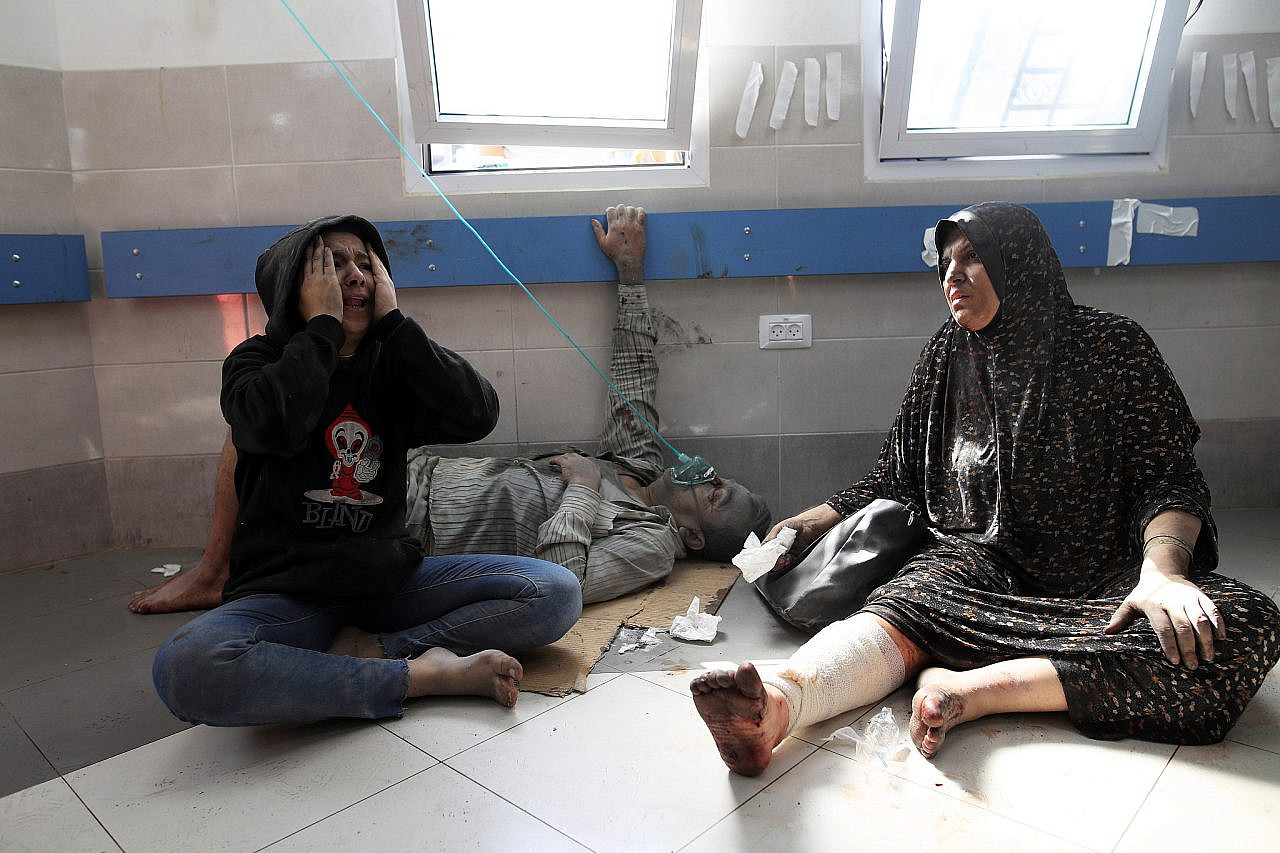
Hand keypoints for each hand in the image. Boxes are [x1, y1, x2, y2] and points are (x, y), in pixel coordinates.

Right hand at [298, 236, 341, 321]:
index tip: (302, 250)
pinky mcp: (329, 280)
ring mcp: (318, 279)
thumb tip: (299, 289)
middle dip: (309, 249)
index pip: (301, 268)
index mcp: (301, 286)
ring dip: (317, 248)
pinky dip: (327, 255)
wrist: (322, 321)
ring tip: (318, 239)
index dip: (302, 258)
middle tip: (310, 239)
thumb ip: (300, 295)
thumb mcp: (301, 305)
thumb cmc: (314, 317)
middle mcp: (308, 280)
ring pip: (317, 259)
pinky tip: (327, 249)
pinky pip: (328, 264)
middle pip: (307, 261)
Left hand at [367, 243, 397, 321]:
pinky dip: (373, 258)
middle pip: (380, 267)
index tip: (370, 260)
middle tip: (370, 248)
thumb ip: (371, 302)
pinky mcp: (382, 280)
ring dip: (374, 255)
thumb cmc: (380, 316)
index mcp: (385, 289)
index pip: (379, 274)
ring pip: (378, 264)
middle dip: (375, 257)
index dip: (375, 266)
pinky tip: (369, 252)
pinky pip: (377, 266)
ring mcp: (386, 280)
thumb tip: (362, 304)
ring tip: (369, 246)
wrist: (387, 318)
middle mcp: (387, 282)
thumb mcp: (375, 307)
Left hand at [549, 452, 601, 490]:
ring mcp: (574, 460)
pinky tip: (551, 462)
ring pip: (566, 456)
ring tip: (558, 460)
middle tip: (566, 461)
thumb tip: (593, 479)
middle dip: (570, 457)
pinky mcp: (565, 462)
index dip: (578, 462)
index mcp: (590, 464)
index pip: (583, 460)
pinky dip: (554, 460)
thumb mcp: (596, 481)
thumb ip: (594, 477)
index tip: (576, 465)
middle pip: (574, 456)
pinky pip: (558, 459)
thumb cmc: (590, 487)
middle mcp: (582, 460)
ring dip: (562, 458)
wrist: (585, 486)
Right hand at [591, 205, 645, 283]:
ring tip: (627, 214)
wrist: (629, 260)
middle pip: (621, 208)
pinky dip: (640, 211)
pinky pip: (642, 214)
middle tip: (619, 214)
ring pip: (631, 209)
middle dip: (619, 209)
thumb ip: (598, 230)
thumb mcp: (603, 243)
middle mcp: (624, 224)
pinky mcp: (641, 228)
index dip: (610, 210)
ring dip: (629, 209)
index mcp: (613, 227)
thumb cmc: (616, 253)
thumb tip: (593, 221)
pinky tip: (637, 213)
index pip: (611, 210)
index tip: (610, 214)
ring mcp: (633, 225)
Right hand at [764, 503, 842, 573]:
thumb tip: (764, 550)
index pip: (764, 552)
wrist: (809, 526)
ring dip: (780, 563)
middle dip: (773, 562)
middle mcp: (778, 548)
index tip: (767, 558)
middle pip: (771, 560)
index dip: (765, 557)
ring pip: (779, 563)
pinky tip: (788, 559)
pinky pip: (789, 563)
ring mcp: (786, 553)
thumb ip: (770, 540)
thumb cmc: (794, 523)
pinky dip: (788, 563)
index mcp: (772, 541)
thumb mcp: (778, 529)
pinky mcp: (794, 557)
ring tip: (783, 559)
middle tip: (777, 560)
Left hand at [1105, 566, 1225, 668]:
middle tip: (1192, 665)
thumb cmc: (1146, 593)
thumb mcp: (1130, 602)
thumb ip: (1120, 617)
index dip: (1169, 645)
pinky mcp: (1201, 596)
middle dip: (1189, 647)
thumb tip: (1107, 632)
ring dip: (1206, 639)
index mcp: (1154, 604)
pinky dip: (1219, 624)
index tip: (1174, 661)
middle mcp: (1172, 600)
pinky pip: (1213, 610)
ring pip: (1200, 619)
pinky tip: (1222, 639)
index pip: (1163, 627)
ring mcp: (1189, 597)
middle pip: (1183, 626)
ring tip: (1208, 657)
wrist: (1163, 571)